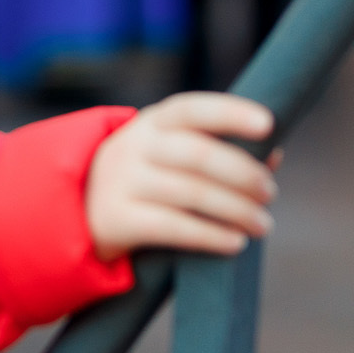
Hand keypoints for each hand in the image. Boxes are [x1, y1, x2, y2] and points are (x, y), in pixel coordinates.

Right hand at [85, 91, 280, 260]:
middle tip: (271, 192)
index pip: (194, 109)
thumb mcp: (171, 154)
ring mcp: (124, 183)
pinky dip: (211, 236)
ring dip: (237, 210)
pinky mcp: (119, 220)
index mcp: (153, 123)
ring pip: (192, 194)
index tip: (269, 124)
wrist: (77, 212)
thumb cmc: (145, 178)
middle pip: (198, 155)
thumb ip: (220, 150)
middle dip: (244, 174)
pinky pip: (174, 228)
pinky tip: (236, 242)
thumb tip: (276, 154)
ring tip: (264, 224)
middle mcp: (135, 147)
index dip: (231, 113)